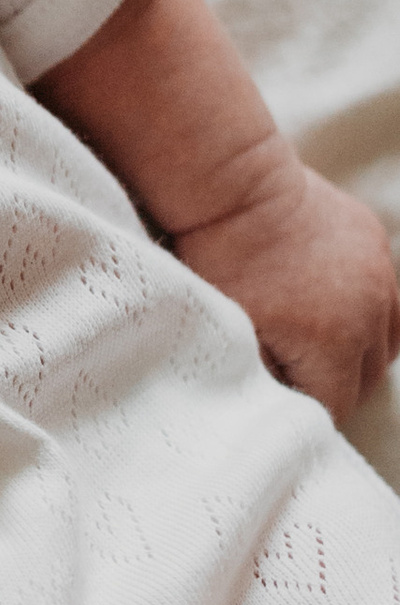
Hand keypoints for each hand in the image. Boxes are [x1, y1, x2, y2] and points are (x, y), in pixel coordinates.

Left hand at [175, 153, 399, 419]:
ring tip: (318, 358)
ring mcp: (382, 275)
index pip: (335, 408)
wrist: (234, 185)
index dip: (306, 419)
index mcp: (335, 342)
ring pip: (386, 341)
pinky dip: (366, 316)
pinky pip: (387, 298)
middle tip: (297, 392)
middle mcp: (371, 312)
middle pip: (367, 380)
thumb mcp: (233, 334)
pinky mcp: (377, 245)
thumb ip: (262, 380)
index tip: (280, 419)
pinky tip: (332, 313)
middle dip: (335, 392)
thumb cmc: (222, 263)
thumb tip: (276, 413)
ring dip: (358, 357)